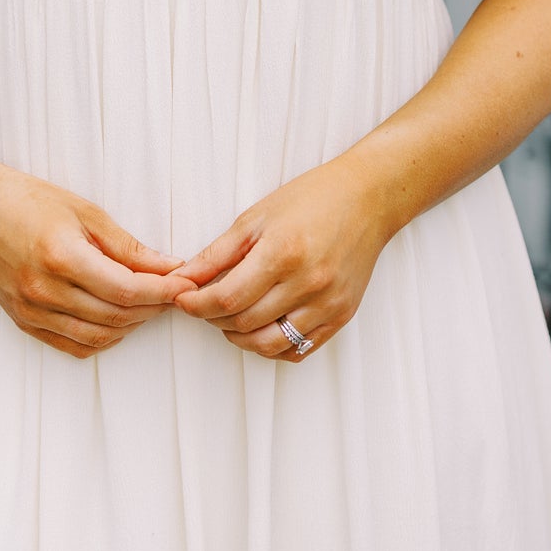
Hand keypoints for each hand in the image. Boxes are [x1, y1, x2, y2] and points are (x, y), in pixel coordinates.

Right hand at [0, 148, 188, 358]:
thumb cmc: (30, 201)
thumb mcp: (85, 211)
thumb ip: (127, 246)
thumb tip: (169, 267)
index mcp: (61, 256)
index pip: (125, 289)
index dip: (162, 291)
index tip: (186, 284)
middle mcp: (43, 290)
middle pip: (116, 316)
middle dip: (153, 307)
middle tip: (174, 292)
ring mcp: (30, 310)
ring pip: (98, 336)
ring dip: (131, 325)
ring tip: (149, 304)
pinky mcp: (23, 321)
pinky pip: (73, 345)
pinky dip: (102, 338)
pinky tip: (117, 320)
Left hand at [170, 153, 393, 359]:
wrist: (367, 199)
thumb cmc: (312, 199)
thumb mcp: (256, 217)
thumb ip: (217, 254)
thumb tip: (183, 278)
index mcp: (283, 253)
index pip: (227, 298)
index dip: (196, 304)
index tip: (183, 299)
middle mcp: (308, 283)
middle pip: (244, 323)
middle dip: (213, 318)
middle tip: (203, 303)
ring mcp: (328, 304)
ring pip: (268, 344)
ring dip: (238, 337)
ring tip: (229, 317)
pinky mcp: (341, 316)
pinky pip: (297, 350)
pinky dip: (271, 346)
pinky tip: (260, 327)